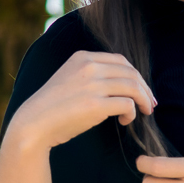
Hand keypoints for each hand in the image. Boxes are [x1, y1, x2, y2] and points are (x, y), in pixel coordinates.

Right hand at [12, 51, 156, 148]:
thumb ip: (91, 75)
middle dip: (145, 89)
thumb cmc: (53, 107)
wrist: (33, 124)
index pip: (121, 61)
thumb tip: (123, 83)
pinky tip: (125, 120)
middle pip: (131, 73)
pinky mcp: (95, 105)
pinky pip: (127, 104)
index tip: (142, 89)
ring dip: (143, 100)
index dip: (136, 75)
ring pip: (133, 87)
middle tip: (150, 104)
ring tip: (144, 112)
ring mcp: (92, 85)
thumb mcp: (70, 79)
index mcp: (82, 57)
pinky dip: (132, 112)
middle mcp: (88, 67)